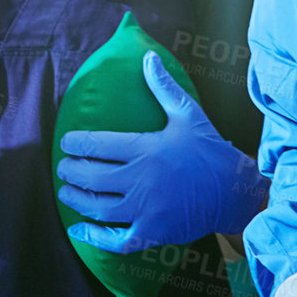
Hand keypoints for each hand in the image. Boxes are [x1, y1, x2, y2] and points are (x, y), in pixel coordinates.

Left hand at [57, 50, 265, 249]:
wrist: (234, 191)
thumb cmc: (208, 149)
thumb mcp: (188, 113)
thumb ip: (162, 86)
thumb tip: (148, 56)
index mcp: (146, 149)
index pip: (98, 144)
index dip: (77, 143)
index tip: (66, 142)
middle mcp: (141, 180)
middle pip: (92, 177)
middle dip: (71, 171)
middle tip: (63, 167)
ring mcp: (145, 210)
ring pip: (98, 208)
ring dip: (76, 200)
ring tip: (66, 192)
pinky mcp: (152, 233)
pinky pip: (116, 240)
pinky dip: (95, 238)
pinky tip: (80, 229)